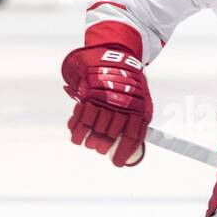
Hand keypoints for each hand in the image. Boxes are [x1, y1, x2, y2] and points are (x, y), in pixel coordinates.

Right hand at [61, 45, 151, 166]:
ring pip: (96, 129)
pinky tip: (76, 135)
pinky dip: (77, 129)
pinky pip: (82, 118)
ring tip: (88, 142)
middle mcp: (123, 105)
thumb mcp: (140, 99)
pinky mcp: (90, 94)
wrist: (115, 53)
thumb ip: (136, 122)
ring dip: (89, 140)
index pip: (132, 137)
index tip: (118, 163)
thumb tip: (135, 148)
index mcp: (139, 108)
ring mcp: (105, 100)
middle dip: (103, 145)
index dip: (124, 153)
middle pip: (111, 135)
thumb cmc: (128, 82)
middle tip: (98, 148)